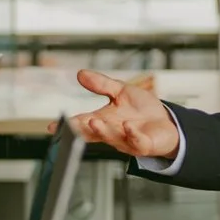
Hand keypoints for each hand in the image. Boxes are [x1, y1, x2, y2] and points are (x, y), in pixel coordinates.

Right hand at [65, 70, 179, 159]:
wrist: (167, 122)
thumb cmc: (143, 110)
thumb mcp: (121, 92)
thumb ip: (101, 84)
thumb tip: (81, 73)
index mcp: (105, 120)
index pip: (82, 122)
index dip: (68, 124)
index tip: (52, 126)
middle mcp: (113, 132)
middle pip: (92, 132)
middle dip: (82, 129)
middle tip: (71, 124)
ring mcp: (127, 140)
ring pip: (111, 138)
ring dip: (102, 131)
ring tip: (94, 122)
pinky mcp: (143, 145)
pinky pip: (136, 141)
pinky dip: (131, 134)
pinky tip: (128, 126)